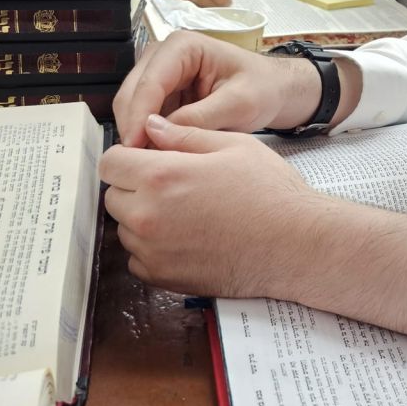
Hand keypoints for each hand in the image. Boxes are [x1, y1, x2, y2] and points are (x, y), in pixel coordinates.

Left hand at [101, 113, 406, 332]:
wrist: (296, 244)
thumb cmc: (271, 192)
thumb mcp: (234, 146)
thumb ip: (185, 134)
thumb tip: (151, 127)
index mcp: (162, 176)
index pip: (110, 162)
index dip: (128, 157)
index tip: (146, 160)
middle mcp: (148, 215)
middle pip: (114, 196)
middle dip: (136, 188)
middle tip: (175, 186)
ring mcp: (152, 251)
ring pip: (126, 228)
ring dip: (144, 219)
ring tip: (188, 213)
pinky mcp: (162, 278)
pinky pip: (138, 259)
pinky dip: (154, 249)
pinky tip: (189, 238)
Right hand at [112, 30, 320, 147]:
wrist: (273, 90)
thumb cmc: (262, 88)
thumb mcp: (238, 104)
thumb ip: (200, 117)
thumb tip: (159, 132)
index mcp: (182, 46)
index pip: (150, 83)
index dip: (139, 117)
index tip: (136, 147)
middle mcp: (163, 55)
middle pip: (132, 94)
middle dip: (133, 128)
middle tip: (140, 162)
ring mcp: (159, 74)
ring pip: (132, 108)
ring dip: (138, 134)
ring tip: (151, 162)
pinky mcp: (161, 94)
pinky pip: (144, 118)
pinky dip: (147, 136)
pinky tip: (158, 155)